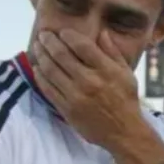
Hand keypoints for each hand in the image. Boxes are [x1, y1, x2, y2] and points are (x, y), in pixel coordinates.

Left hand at [30, 29, 139, 146]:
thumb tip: (102, 32)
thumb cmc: (126, 100)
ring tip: (37, 47)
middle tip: (43, 34)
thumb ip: (113, 52)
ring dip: (41, 56)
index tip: (62, 32)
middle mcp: (89, 81)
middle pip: (61, 55)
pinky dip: (40, 76)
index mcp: (106, 70)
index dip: (68, 35)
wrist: (123, 132)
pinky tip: (37, 68)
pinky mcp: (66, 109)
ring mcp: (75, 96)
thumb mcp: (126, 74)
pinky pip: (48, 88)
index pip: (81, 45)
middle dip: (49, 41)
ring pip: (51, 70)